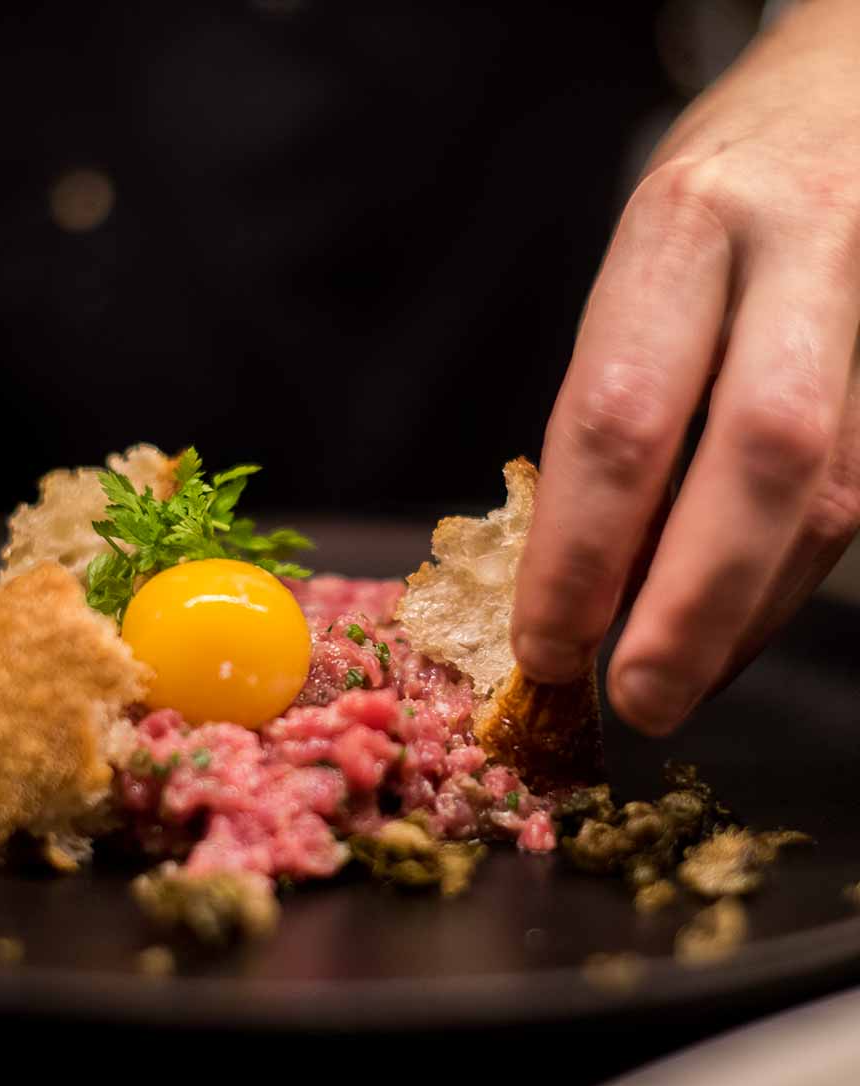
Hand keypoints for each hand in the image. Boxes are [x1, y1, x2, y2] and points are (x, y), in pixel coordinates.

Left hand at [512, 0, 859, 734]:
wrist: (847, 96)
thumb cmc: (711, 206)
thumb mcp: (639, 271)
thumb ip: (615, 411)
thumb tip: (583, 581)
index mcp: (686, 226)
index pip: (621, 416)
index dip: (580, 553)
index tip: (545, 647)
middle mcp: (798, 253)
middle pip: (759, 461)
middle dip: (691, 607)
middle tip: (634, 700)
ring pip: (829, 494)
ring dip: (743, 613)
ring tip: (673, 681)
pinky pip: (857, 494)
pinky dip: (784, 577)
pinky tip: (731, 623)